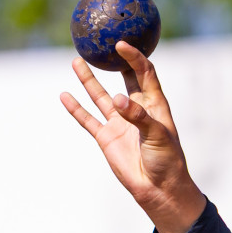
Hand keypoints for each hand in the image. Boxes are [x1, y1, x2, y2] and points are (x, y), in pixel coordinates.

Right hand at [60, 42, 206, 232]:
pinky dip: (76, 108)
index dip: (134, 57)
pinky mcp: (106, 137)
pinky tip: (65, 95)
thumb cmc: (166, 161)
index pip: (145, 73)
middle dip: (114, 61)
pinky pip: (88, 119)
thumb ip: (139, 117)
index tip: (121, 44)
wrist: (158, 189)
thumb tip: (119, 100)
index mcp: (154, 105)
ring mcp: (119, 122)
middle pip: (124, 79)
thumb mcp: (158, 136)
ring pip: (100, 96)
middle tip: (100, 43)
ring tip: (76, 60)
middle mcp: (136, 109)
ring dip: (88, 79)